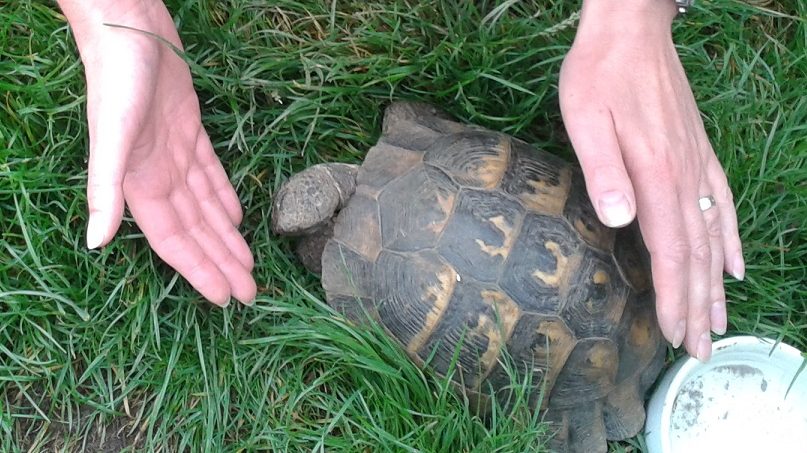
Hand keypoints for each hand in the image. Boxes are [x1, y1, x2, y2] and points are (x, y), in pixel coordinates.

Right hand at [59, 0, 255, 305]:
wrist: (130, 28)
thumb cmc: (119, 81)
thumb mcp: (111, 137)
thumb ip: (105, 189)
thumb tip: (95, 243)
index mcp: (140, 185)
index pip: (174, 241)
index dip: (198, 270)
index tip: (224, 299)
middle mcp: (158, 176)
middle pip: (196, 231)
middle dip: (222, 262)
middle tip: (251, 294)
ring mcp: (175, 155)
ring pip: (207, 207)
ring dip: (227, 236)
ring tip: (248, 265)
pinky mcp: (190, 131)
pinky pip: (211, 175)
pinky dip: (225, 198)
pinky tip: (237, 217)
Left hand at [559, 0, 743, 360]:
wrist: (629, 31)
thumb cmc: (598, 75)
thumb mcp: (585, 119)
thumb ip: (604, 171)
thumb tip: (622, 222)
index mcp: (657, 176)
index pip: (670, 252)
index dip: (674, 298)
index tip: (678, 336)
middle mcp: (685, 177)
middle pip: (696, 254)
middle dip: (697, 305)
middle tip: (703, 349)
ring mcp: (696, 164)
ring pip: (712, 235)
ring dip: (715, 282)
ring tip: (720, 320)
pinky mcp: (696, 151)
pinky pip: (722, 203)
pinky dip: (729, 238)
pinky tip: (733, 262)